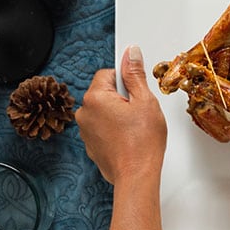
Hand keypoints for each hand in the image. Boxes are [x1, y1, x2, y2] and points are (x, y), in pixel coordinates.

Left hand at [77, 45, 167, 185]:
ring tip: (135, 127)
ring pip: (103, 111)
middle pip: (105, 92)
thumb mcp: (145, 101)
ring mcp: (85, 130)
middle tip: (139, 111)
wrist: (136, 175)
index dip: (126, 80)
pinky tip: (128, 137)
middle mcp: (84, 112)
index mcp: (95, 98)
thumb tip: (131, 54)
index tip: (137, 90)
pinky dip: (114, 129)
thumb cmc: (141, 143)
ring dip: (117, 114)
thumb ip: (135, 75)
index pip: (108, 73)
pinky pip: (102, 127)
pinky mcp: (90, 144)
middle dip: (122, 98)